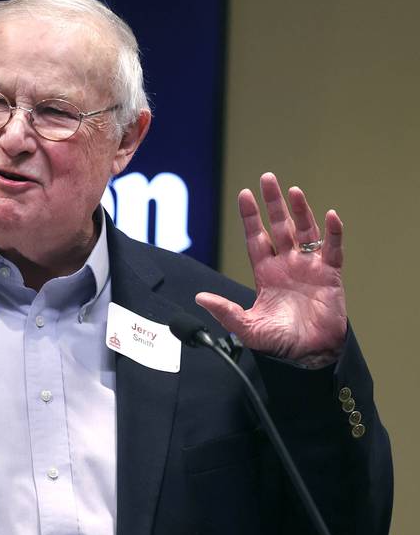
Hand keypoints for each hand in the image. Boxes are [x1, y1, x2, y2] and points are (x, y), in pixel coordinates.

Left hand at [196, 173, 346, 367]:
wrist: (308, 356)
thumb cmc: (279, 343)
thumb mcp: (247, 326)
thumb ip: (225, 311)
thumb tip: (200, 298)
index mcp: (265, 273)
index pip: (255, 238)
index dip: (250, 217)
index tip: (244, 195)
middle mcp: (287, 265)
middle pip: (279, 227)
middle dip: (272, 203)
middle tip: (267, 178)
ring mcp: (309, 267)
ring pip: (305, 231)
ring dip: (300, 211)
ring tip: (293, 191)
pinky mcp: (330, 275)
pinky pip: (333, 249)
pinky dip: (333, 233)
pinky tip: (330, 216)